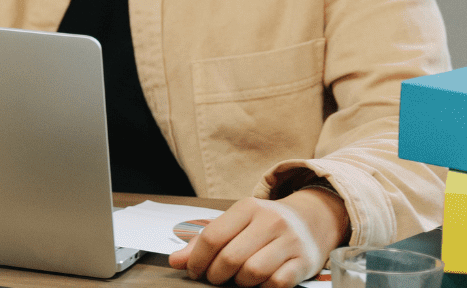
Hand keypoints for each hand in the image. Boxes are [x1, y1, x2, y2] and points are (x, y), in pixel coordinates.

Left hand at [169, 191, 347, 287]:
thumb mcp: (235, 224)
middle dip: (216, 274)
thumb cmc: (264, 225)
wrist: (311, 221)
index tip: (193, 271)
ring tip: (238, 279)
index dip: (197, 259)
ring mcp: (290, 241)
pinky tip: (259, 282)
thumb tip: (175, 261)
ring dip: (240, 282)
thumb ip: (204, 242)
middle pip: (230, 257)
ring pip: (253, 272)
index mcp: (248, 207)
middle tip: (214, 278)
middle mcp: (270, 221)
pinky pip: (277, 283)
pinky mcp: (304, 262)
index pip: (213, 236)